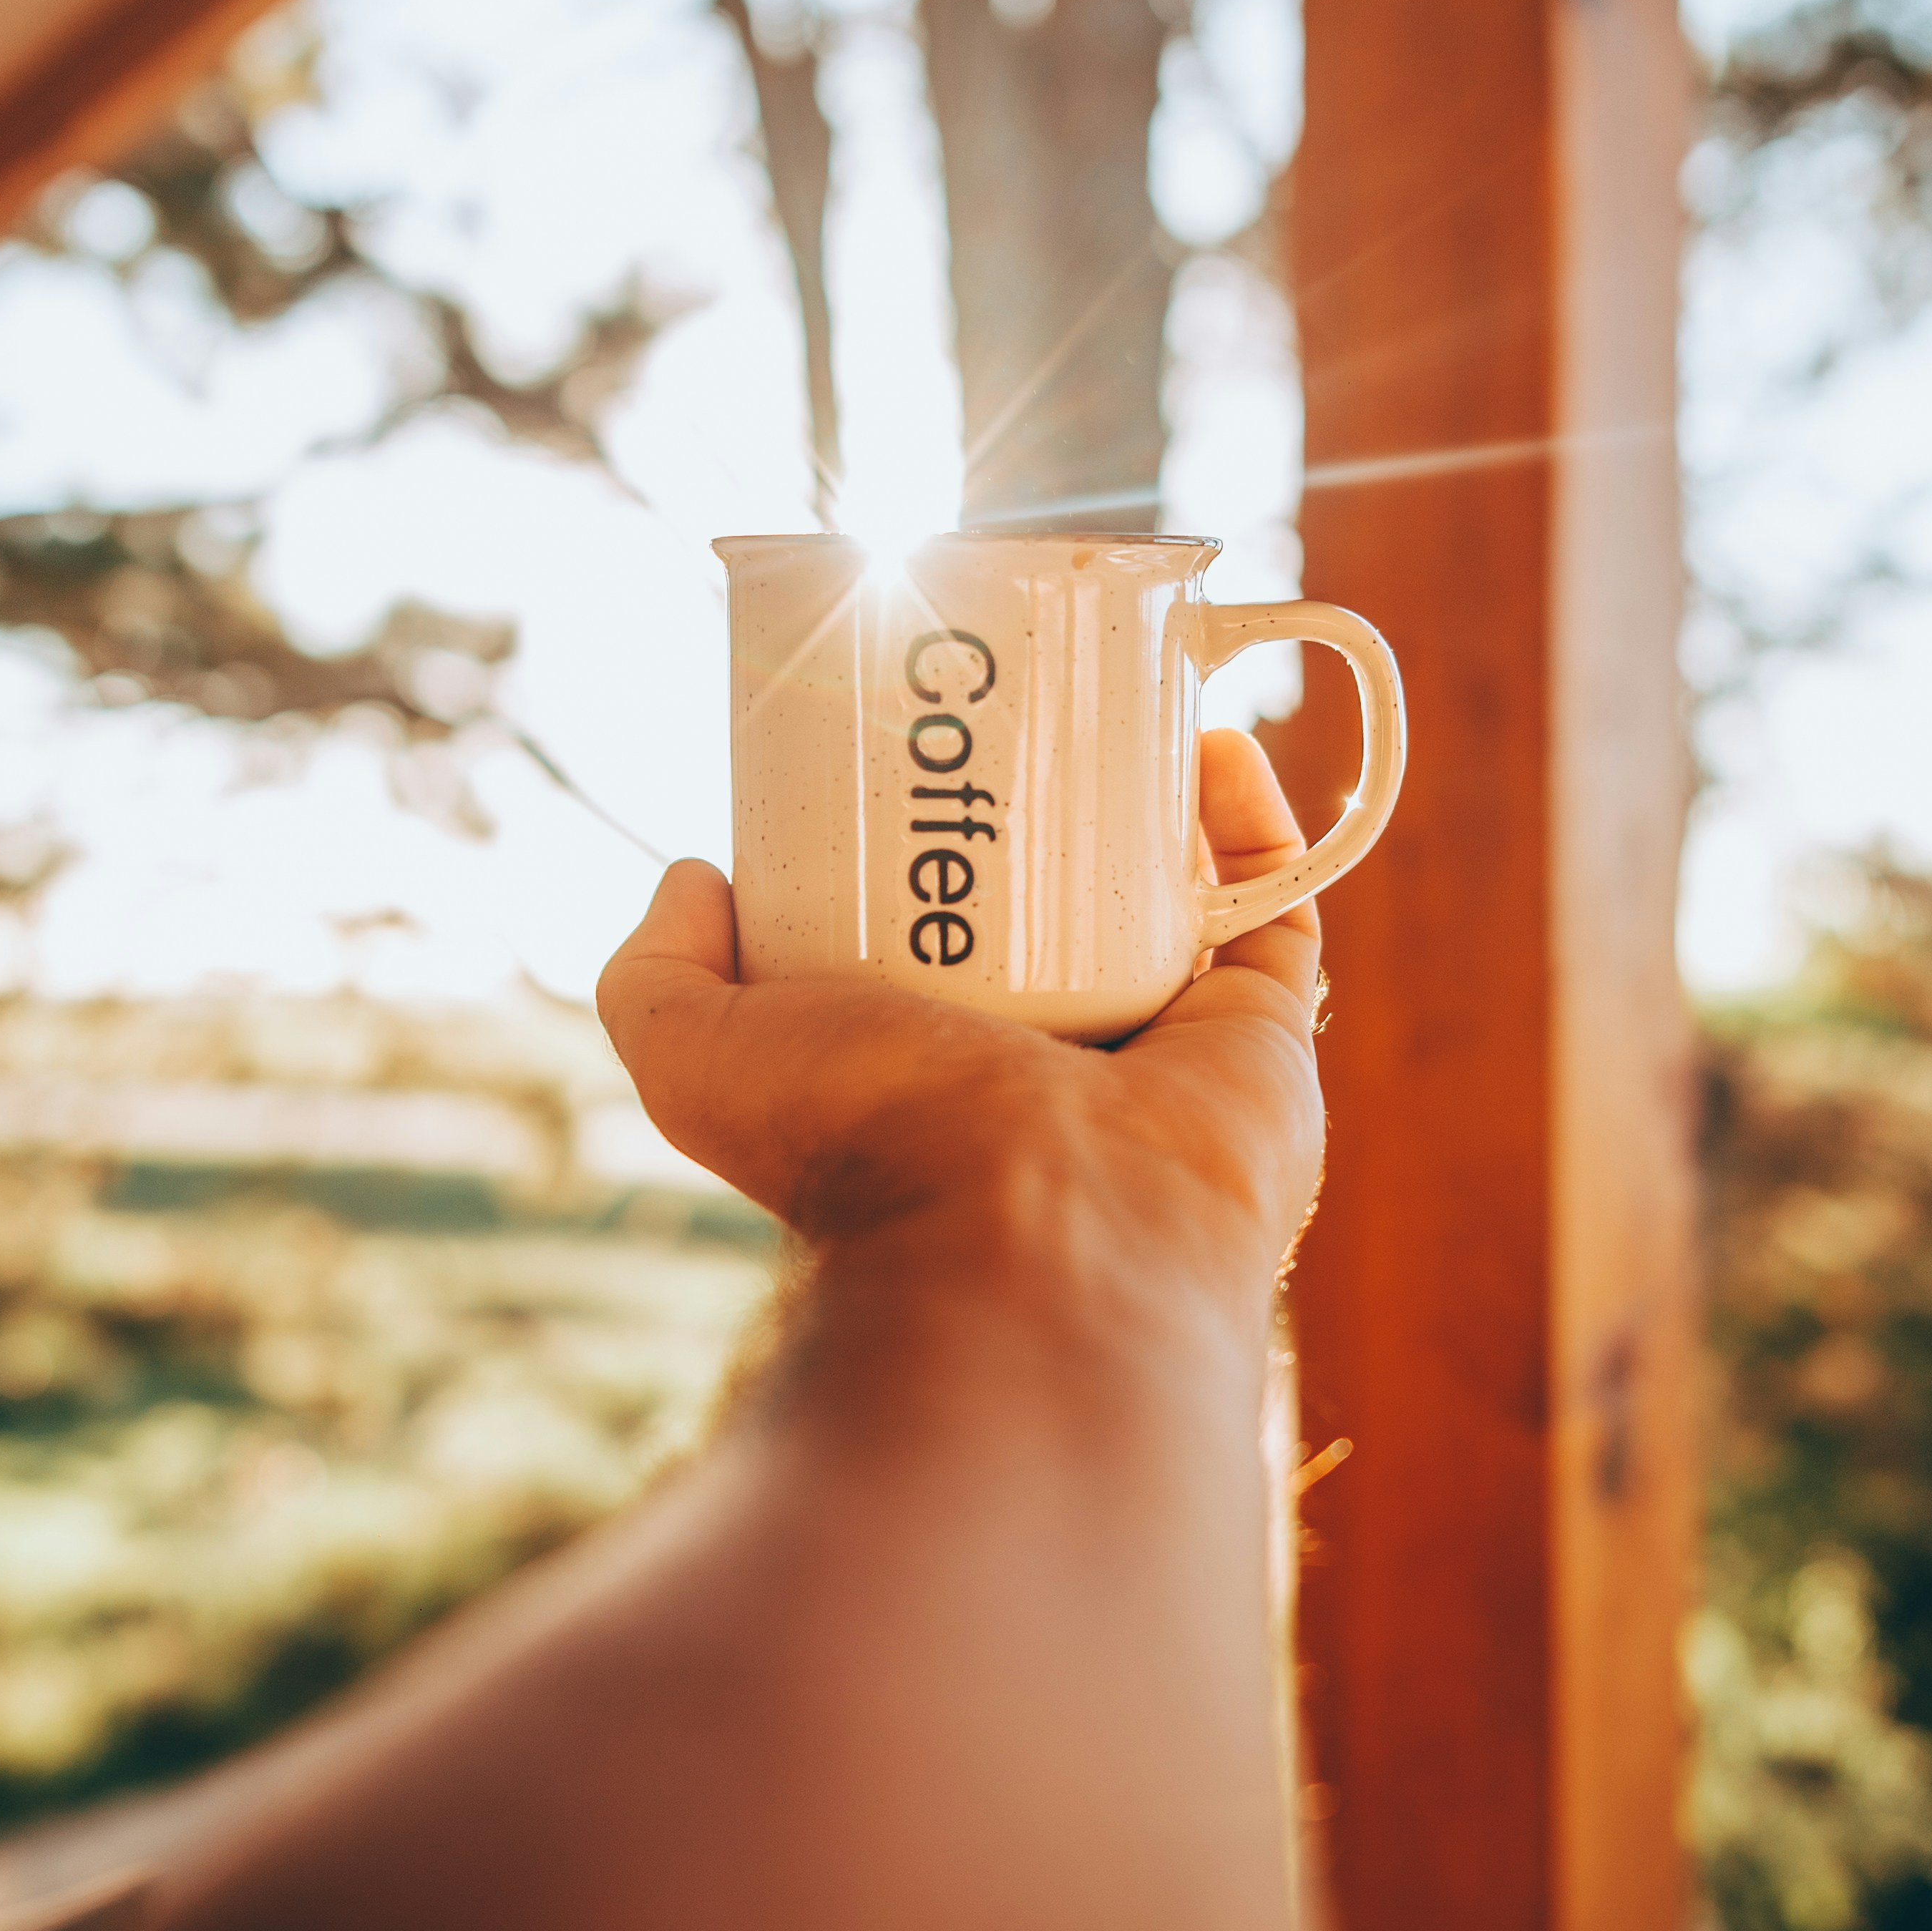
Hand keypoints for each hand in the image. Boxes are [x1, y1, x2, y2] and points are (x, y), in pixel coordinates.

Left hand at [597, 730, 1325, 1302]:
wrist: (1037, 1235)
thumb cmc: (867, 1142)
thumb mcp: (697, 1055)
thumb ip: (653, 976)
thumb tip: (693, 876)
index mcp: (935, 1067)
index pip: (934, 937)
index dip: (926, 838)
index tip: (915, 741)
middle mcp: (1056, 1061)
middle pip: (1062, 899)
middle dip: (1056, 796)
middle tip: (1033, 698)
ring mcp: (1166, 1047)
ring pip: (1178, 889)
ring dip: (1164, 790)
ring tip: (1132, 695)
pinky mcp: (1263, 1032)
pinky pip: (1278, 906)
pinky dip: (1259, 821)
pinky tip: (1215, 741)